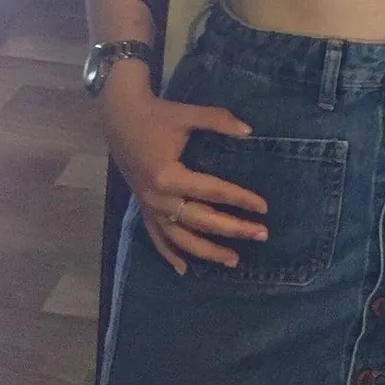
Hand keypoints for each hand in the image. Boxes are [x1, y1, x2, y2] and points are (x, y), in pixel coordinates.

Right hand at [102, 93, 268, 275]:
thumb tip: (249, 130)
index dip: (240, 199)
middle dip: (233, 229)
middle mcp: (158, 198)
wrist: (120, 116)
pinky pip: (156, 237)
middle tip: (262, 234)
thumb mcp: (188, 114)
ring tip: (233, 259)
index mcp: (169, 176)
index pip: (213, 192)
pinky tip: (184, 270)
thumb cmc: (157, 114)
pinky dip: (169, 254)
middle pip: (201, 220)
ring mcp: (148, 206)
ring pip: (180, 238)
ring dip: (207, 251)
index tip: (264, 208)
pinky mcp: (142, 207)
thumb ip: (218, 121)